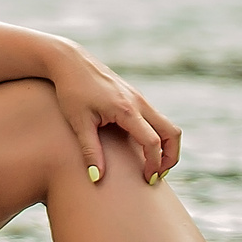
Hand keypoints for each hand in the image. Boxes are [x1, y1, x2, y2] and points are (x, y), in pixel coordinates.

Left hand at [48, 42, 180, 184]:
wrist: (69, 61)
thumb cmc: (71, 91)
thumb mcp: (78, 122)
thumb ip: (90, 151)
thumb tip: (96, 179)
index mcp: (126, 109)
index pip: (153, 142)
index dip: (154, 164)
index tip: (147, 180)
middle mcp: (139, 102)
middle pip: (172, 133)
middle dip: (171, 157)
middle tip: (157, 175)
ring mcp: (139, 98)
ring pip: (167, 125)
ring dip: (166, 147)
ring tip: (152, 166)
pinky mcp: (136, 97)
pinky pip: (156, 119)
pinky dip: (158, 136)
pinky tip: (140, 148)